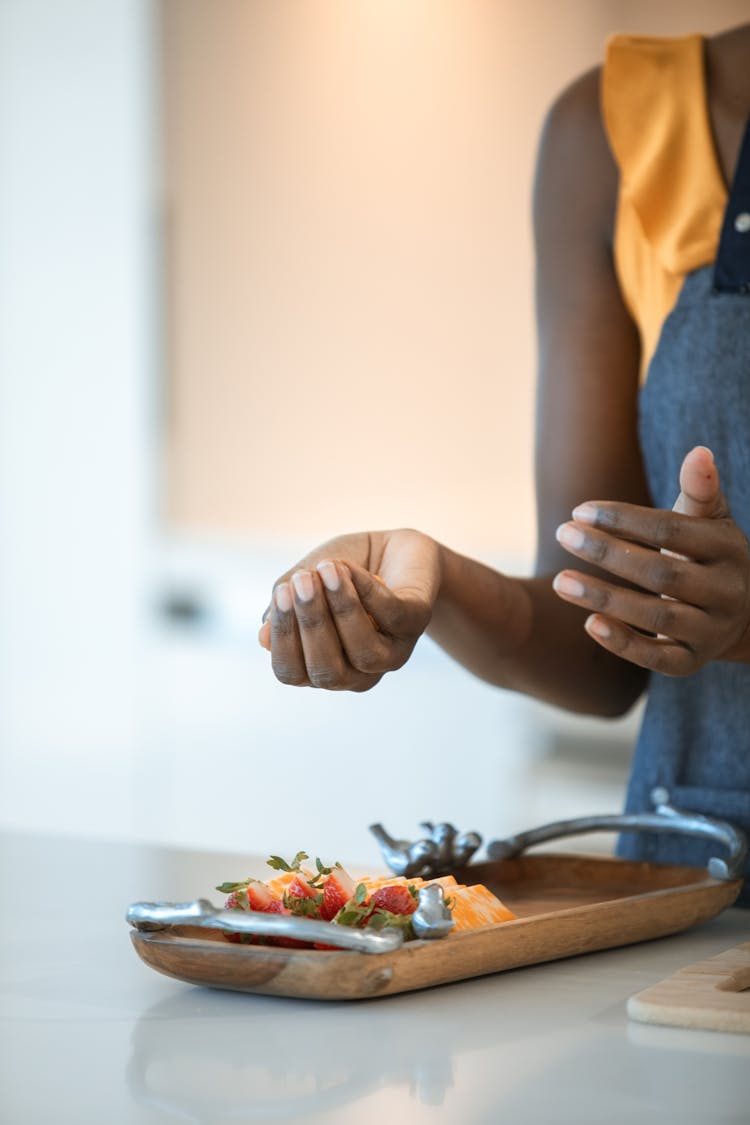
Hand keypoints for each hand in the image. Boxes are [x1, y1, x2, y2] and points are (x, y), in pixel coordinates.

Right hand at [259, 530, 440, 690]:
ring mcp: (391, 652)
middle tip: (302, 581)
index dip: (283, 638)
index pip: (292, 672)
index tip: (280, 594)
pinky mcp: (417, 622)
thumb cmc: (341, 570)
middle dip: (311, 625)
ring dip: (342, 609)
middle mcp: (357, 671)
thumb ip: (284, 607)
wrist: (393, 548)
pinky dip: (366, 590)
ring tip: (327, 569)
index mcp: (322, 665)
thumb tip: (263, 639)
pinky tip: (349, 567)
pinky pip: (391, 614)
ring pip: (364, 652)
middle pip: (327, 671)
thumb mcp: (305, 580)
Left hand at [551, 446, 749, 673]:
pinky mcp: (692, 663)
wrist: (743, 615)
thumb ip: (699, 491)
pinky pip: (658, 659)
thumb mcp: (710, 521)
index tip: (580, 510)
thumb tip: (698, 452)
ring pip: (656, 617)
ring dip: (604, 598)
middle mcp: (726, 593)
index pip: (671, 530)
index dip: (624, 519)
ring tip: (559, 581)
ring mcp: (711, 631)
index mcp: (728, 549)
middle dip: (607, 553)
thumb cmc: (709, 555)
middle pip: (661, 574)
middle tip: (562, 534)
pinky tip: (588, 623)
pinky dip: (623, 643)